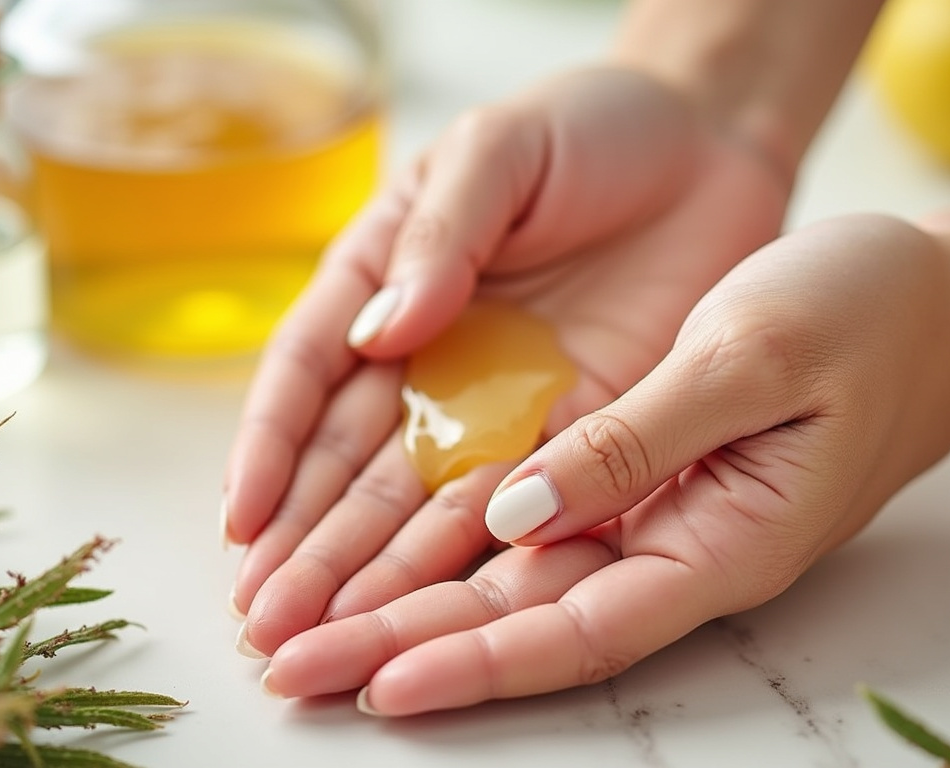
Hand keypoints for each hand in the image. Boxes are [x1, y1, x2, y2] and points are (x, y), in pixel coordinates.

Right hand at [220, 66, 788, 653]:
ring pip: (420, 503)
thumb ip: (442, 233)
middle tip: (266, 624)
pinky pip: (514, 503)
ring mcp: (494, 400)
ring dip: (370, 575)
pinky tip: (423, 613)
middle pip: (352, 462)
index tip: (244, 520)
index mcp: (382, 277)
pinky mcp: (570, 429)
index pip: (309, 371)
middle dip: (306, 545)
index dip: (272, 446)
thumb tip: (383, 331)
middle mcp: (426, 355)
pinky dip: (467, 561)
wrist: (705, 143)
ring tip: (319, 642)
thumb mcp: (496, 148)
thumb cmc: (587, 127)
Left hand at [258, 213, 949, 713]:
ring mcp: (663, 517)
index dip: (473, 660)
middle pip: (525, 622)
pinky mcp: (649, 475)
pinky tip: (398, 557)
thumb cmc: (873, 318)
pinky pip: (543, 525)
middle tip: (293, 669)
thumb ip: (635, 438)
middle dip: (403, 648)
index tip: (374, 683)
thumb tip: (520, 511)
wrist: (948, 300)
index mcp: (718, 541)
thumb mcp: (750, 357)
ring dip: (415, 606)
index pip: (574, 628)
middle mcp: (679, 547)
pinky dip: (465, 545)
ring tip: (314, 629)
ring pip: (520, 582)